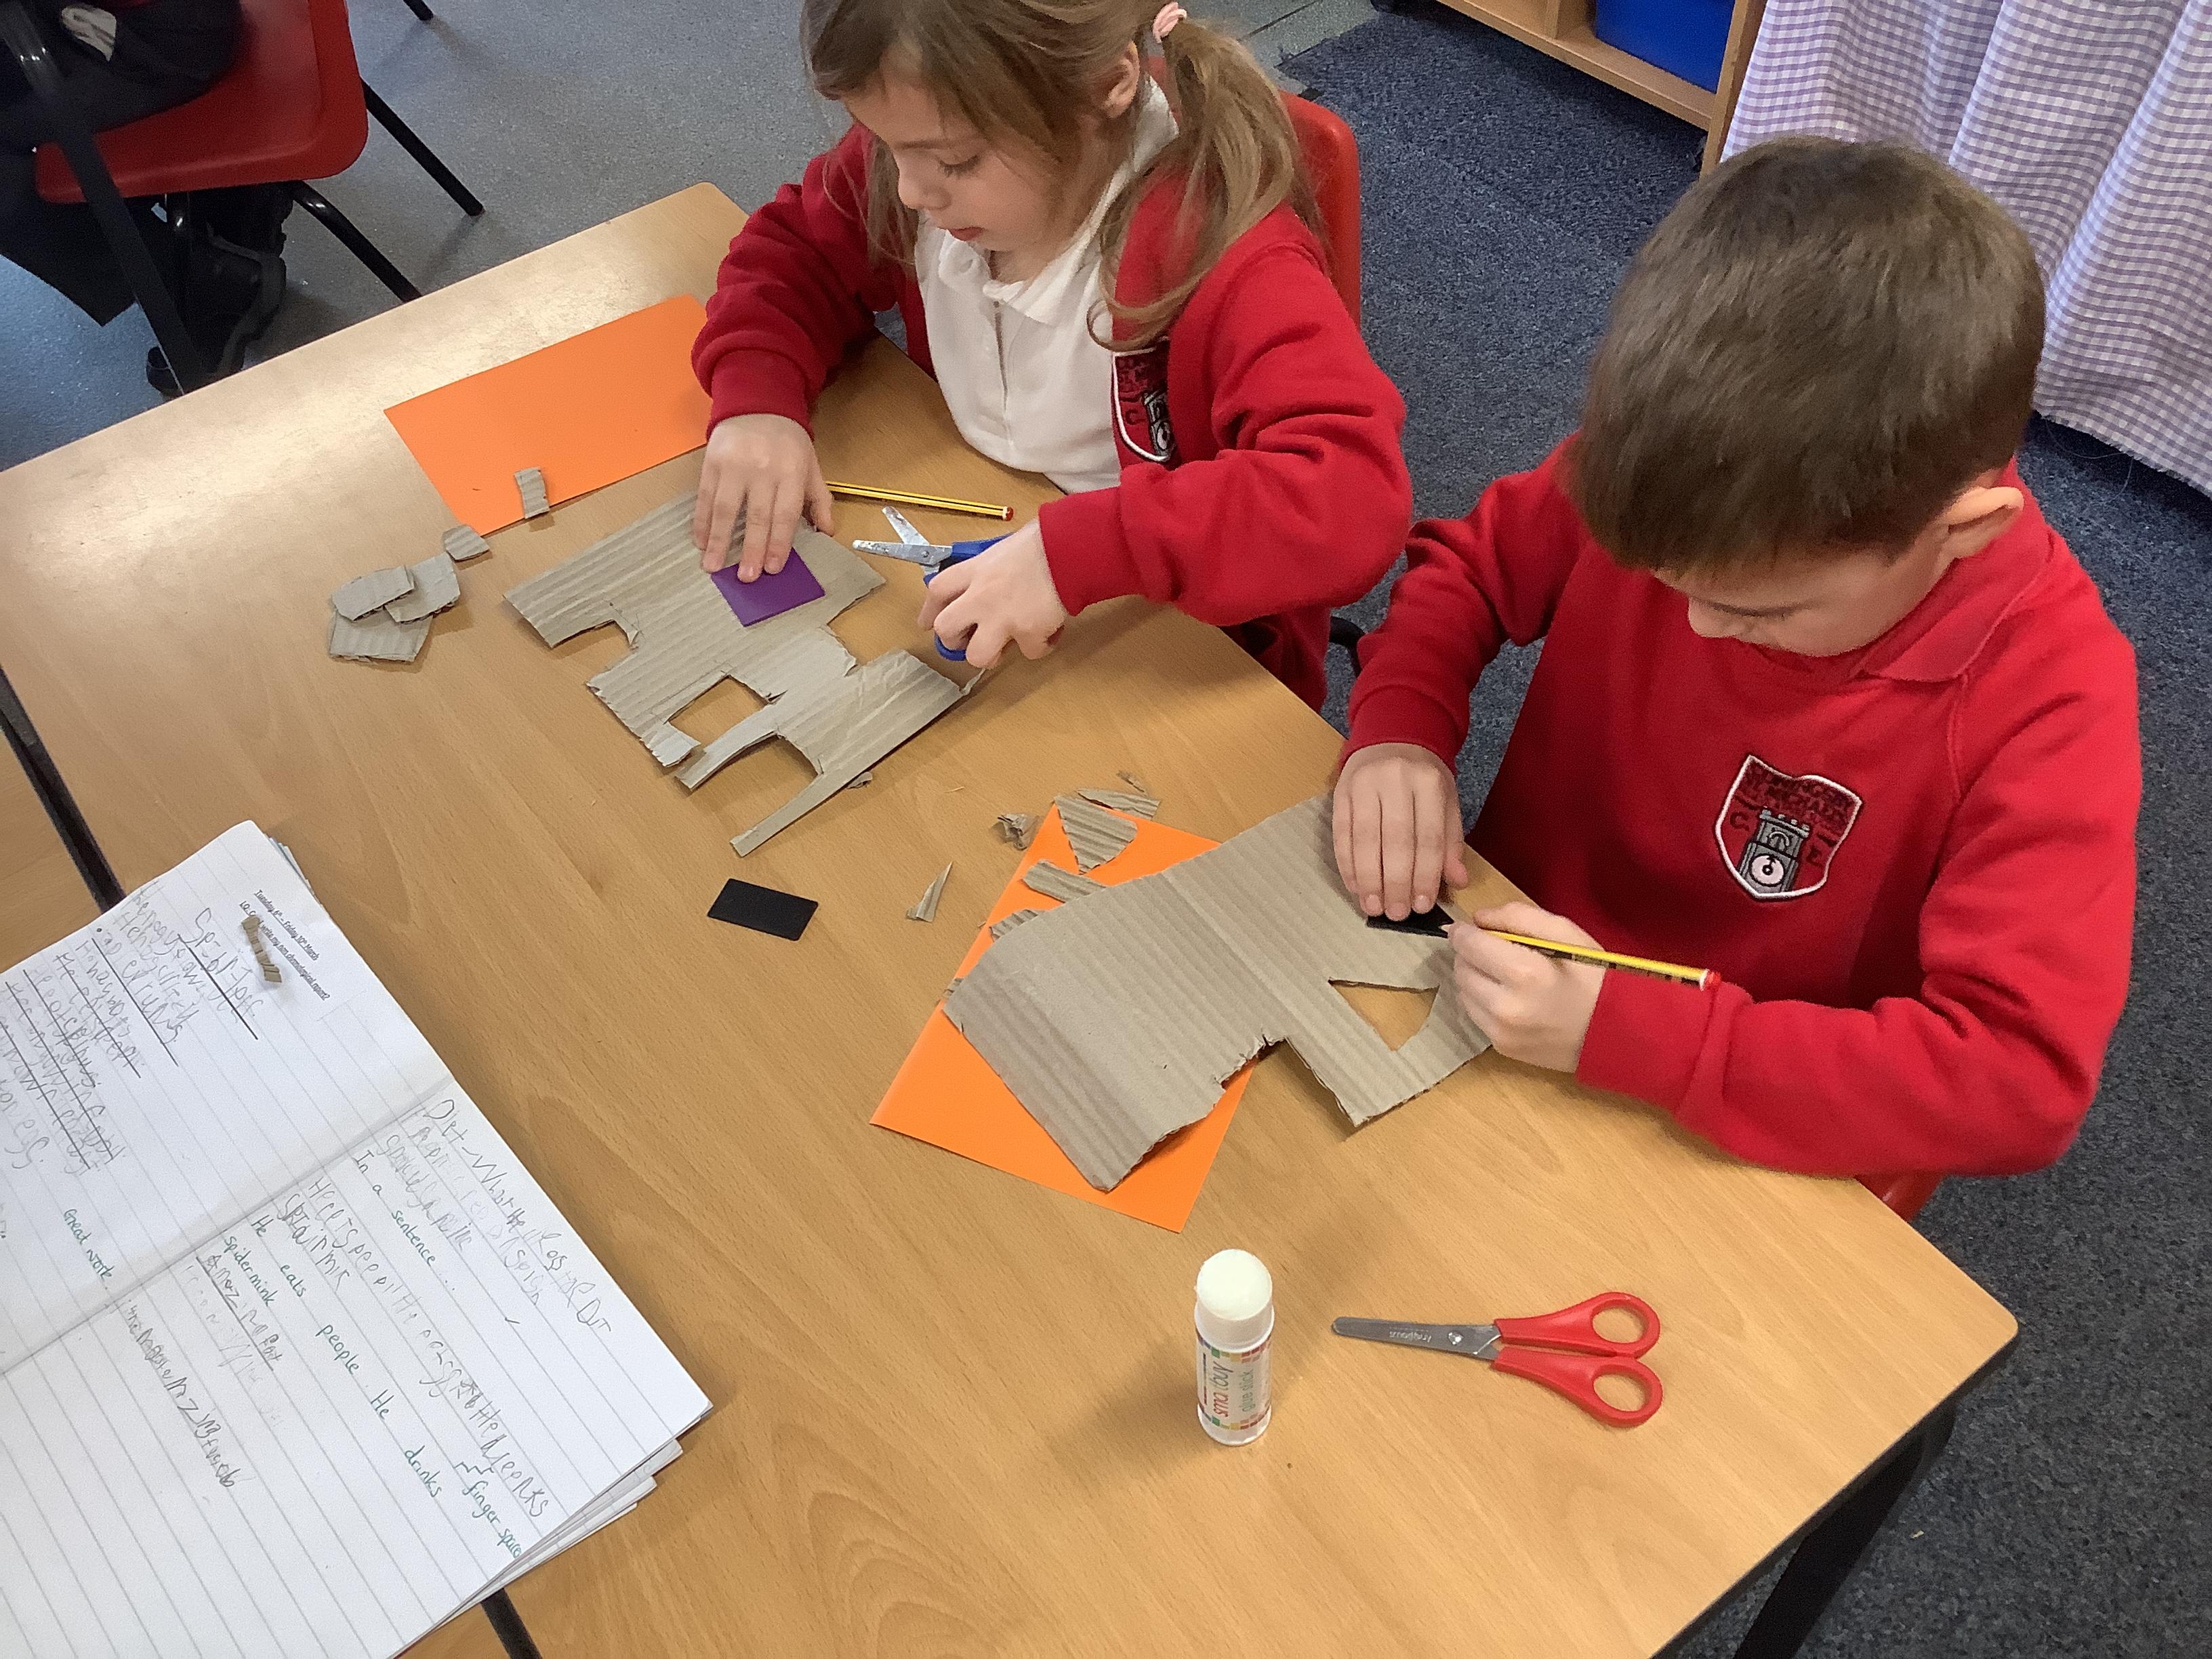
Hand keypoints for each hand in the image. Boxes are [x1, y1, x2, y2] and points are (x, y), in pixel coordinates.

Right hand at [693, 414, 832, 576]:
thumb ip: (819, 500)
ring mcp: (735, 466)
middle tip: (746, 577)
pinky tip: (700, 541)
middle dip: (751, 549)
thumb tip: (828, 532)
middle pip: (756, 516)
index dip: (778, 543)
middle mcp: (762, 470)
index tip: (772, 568)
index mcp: (790, 473)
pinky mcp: (712, 462)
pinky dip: (702, 521)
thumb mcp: (811, 466)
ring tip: (713, 566)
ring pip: (726, 509)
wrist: (758, 403)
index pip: (784, 515)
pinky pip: (705, 496)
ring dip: (719, 540)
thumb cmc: (788, 442)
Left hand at [917, 521, 1068, 667]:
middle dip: (954, 640)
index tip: (928, 623)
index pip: (937, 592)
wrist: (1069, 549)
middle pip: (946, 629)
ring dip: (991, 654)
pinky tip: (1047, 632)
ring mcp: (1002, 617)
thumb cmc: (1043, 542)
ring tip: (1007, 643)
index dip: (929, 611)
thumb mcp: (1003, 549)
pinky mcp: (1029, 632)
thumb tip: (985, 584)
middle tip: (969, 640)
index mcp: (974, 570)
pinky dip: (1039, 645)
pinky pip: (1029, 652)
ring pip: (978, 656)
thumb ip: (987, 570)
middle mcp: (981, 596)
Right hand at [1332, 742, 1467, 918]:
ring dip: (1368, 879)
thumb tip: (1456, 882)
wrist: (1393, 735)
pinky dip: (1347, 865)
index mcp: (1428, 783)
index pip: (1428, 837)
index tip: (1422, 906)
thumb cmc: (1424, 777)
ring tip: (1374, 907)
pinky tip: (1356, 886)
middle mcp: (1395, 781)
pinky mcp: (1340, 793)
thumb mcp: (1447, 801)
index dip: (1424, 875)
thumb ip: (1451, 841)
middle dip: (1395, 882)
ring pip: (1364, 840)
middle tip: (1396, 913)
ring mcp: (1364, 785)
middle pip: (1395, 841)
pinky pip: (1341, 835)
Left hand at [1449, 901, 1603, 1073]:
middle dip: (1469, 954)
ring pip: (1462, 993)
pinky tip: (1507, 996)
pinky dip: (1482, 1001)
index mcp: (1524, 972)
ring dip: (1473, 978)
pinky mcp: (1503, 1048)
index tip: (1466, 927)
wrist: (1616, 1032)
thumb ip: (1519, 917)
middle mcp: (1505, 1006)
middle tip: (1488, 949)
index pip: (1468, 945)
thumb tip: (1478, 918)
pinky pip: (1475, 1016)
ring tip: (1499, 973)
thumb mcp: (1566, 933)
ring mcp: (1502, 1032)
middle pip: (1461, 969)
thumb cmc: (1595, 976)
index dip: (1463, 932)